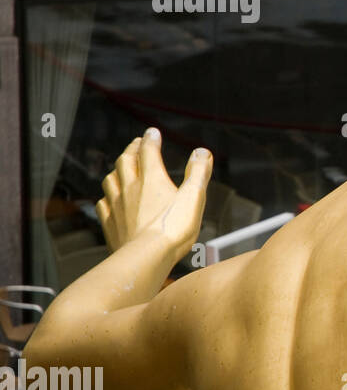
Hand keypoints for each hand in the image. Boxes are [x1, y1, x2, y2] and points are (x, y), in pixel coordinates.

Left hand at [96, 128, 211, 257]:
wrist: (146, 256)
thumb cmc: (172, 230)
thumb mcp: (194, 197)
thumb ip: (198, 172)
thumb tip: (201, 153)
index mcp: (152, 179)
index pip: (148, 151)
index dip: (151, 139)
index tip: (153, 132)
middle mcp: (130, 187)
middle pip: (126, 161)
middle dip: (132, 150)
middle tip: (137, 145)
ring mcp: (117, 205)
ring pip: (110, 179)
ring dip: (116, 170)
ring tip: (122, 168)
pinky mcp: (110, 222)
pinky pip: (103, 203)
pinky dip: (107, 196)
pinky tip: (110, 199)